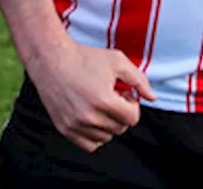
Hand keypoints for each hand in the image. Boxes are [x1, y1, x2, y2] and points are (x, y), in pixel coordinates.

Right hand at [29, 40, 156, 152]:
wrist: (51, 59)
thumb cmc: (84, 57)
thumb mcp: (117, 61)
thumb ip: (139, 79)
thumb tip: (152, 97)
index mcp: (103, 100)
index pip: (132, 118)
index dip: (132, 106)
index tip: (125, 95)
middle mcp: (89, 116)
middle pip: (120, 128)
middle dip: (121, 114)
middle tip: (112, 98)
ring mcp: (75, 124)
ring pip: (106, 137)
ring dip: (108, 124)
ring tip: (101, 106)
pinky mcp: (64, 128)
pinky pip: (89, 145)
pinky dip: (95, 135)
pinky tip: (92, 118)